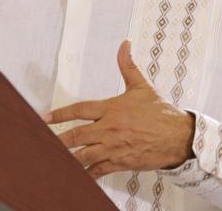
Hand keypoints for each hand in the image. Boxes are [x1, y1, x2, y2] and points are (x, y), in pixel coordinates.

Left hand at [48, 40, 195, 177]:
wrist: (178, 137)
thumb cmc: (161, 113)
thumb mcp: (142, 87)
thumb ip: (128, 66)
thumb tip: (124, 46)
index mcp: (113, 109)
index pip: (80, 110)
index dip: (60, 113)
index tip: (46, 117)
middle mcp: (110, 129)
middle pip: (76, 135)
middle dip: (58, 139)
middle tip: (43, 142)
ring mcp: (114, 147)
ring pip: (83, 155)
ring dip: (68, 158)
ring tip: (54, 159)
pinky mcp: (120, 162)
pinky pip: (98, 170)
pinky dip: (86, 173)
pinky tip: (77, 175)